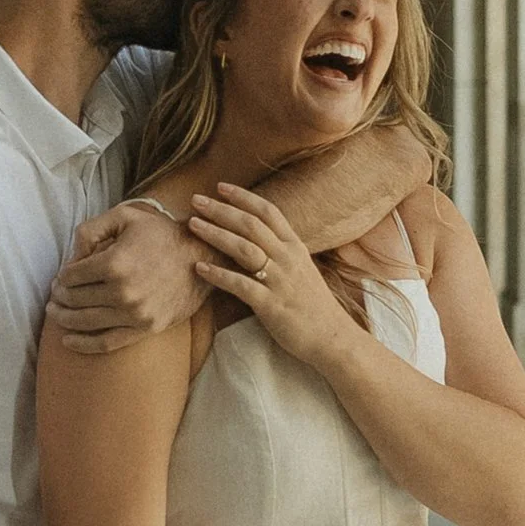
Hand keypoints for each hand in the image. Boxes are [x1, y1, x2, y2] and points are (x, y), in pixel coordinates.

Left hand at [47, 202, 203, 353]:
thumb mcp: (125, 217)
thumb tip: (71, 256)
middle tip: (55, 295)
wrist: (201, 256)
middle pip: (75, 299)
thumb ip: (91, 230)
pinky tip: (68, 340)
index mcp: (115, 263)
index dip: (61, 276)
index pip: (71, 276)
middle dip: (60, 297)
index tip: (61, 277)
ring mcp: (135, 313)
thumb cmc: (160, 234)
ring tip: (56, 313)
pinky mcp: (145, 328)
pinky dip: (83, 344)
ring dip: (64, 319)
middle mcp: (123, 291)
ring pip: (85, 322)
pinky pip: (106, 343)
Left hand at [188, 185, 355, 370]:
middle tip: (195, 200)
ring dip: (215, 234)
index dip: (243, 197)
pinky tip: (199, 268)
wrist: (332, 338)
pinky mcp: (271, 305)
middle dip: (221, 210)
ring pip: (243, 249)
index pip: (268, 212)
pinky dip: (218, 274)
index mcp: (295, 247)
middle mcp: (288, 258)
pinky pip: (240, 285)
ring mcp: (280, 281)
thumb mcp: (301, 270)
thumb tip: (255, 239)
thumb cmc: (312, 306)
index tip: (220, 187)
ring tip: (192, 224)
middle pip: (250, 225)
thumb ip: (280, 252)